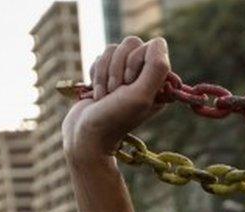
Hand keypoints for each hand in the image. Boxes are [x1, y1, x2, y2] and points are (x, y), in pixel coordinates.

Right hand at [62, 36, 170, 159]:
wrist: (85, 135)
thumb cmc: (114, 119)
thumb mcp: (141, 95)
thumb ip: (156, 68)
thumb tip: (158, 43)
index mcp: (159, 82)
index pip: (154, 47)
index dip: (137, 61)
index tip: (131, 84)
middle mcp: (144, 77)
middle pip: (132, 43)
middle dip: (118, 67)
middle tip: (116, 91)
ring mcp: (124, 75)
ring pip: (114, 48)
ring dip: (104, 72)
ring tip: (105, 95)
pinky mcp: (105, 75)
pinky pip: (100, 56)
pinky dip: (95, 74)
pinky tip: (96, 94)